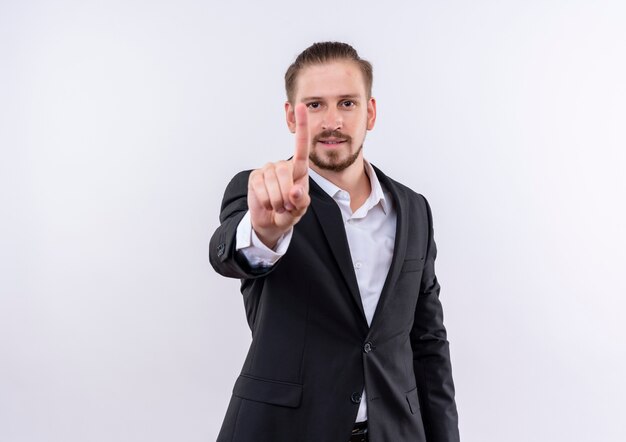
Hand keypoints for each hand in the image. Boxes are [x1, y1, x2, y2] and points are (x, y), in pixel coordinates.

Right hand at [247, 103, 310, 248]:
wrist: (271, 221)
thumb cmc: (289, 211)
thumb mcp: (300, 210)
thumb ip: (301, 201)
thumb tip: (295, 191)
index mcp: (299, 169)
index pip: (302, 146)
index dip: (302, 126)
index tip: (302, 106)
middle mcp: (282, 166)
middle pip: (285, 172)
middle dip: (287, 195)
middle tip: (286, 206)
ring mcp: (267, 170)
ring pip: (273, 183)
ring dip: (277, 201)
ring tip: (277, 205)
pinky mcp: (255, 177)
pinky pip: (260, 189)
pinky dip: (266, 201)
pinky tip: (267, 203)